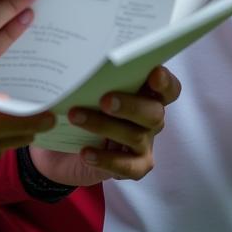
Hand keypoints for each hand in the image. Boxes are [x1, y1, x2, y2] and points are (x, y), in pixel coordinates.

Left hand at [28, 65, 180, 186]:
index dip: (165, 81)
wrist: (63, 149)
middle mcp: (151, 118)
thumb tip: (83, 64)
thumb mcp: (86, 90)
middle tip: (104, 100)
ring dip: (103, 126)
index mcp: (146, 93)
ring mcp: (145, 144)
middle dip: (130, 105)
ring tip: (76, 117)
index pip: (168, 87)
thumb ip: (95, 79)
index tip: (154, 73)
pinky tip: (85, 152)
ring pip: (134, 136)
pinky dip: (105, 159)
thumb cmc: (81, 107)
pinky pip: (127, 166)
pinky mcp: (135, 167)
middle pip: (154, 112)